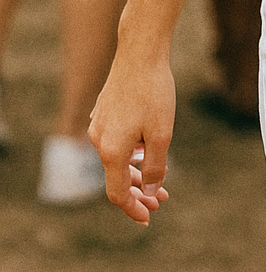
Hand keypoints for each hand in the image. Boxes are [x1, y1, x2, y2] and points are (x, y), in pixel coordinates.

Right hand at [89, 51, 175, 225]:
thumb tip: (151, 193)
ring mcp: (99, 125)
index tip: (148, 218)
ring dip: (138, 171)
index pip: (118, 193)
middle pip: (117, 177)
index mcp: (110, 150)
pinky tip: (148, 150)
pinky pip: (116, 141)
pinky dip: (132, 152)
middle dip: (140, 192)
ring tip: (161, 175)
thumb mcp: (162, 134)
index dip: (133, 208)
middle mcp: (98, 140)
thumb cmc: (154, 92)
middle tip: (161, 201)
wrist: (140, 52)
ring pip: (117, 158)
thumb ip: (156, 168)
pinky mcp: (104, 112)